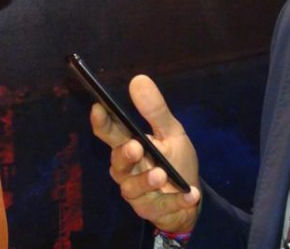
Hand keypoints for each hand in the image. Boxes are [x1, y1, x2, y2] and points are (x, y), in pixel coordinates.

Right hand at [89, 74, 200, 232]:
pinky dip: (176, 200)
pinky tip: (191, 193)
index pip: (109, 133)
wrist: (191, 198)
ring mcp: (136, 192)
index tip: (98, 108)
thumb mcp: (171, 132)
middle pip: (117, 162)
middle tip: (135, 146)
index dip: (102, 122)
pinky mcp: (151, 210)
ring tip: (161, 173)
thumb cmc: (175, 160)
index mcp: (129, 145)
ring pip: (133, 187)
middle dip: (124, 155)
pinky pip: (161, 206)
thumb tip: (138, 78)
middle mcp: (127, 169)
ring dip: (147, 180)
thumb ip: (154, 110)